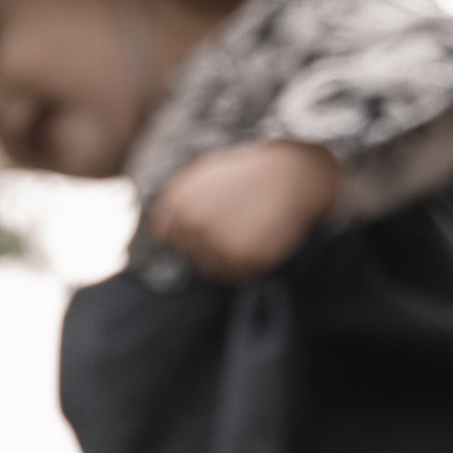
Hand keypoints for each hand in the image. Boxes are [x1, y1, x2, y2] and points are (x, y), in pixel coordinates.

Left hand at [148, 142, 340, 282]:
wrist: (293, 175)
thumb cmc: (251, 175)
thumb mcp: (205, 175)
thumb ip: (179, 201)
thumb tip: (158, 230)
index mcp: (177, 199)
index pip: (167, 237)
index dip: (190, 234)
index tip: (213, 221)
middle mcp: (191, 221)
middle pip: (190, 256)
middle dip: (210, 247)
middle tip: (237, 226)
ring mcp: (215, 241)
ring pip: (211, 270)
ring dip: (228, 260)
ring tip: (249, 233)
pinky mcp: (240, 258)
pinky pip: (236, 278)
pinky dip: (248, 268)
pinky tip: (259, 243)